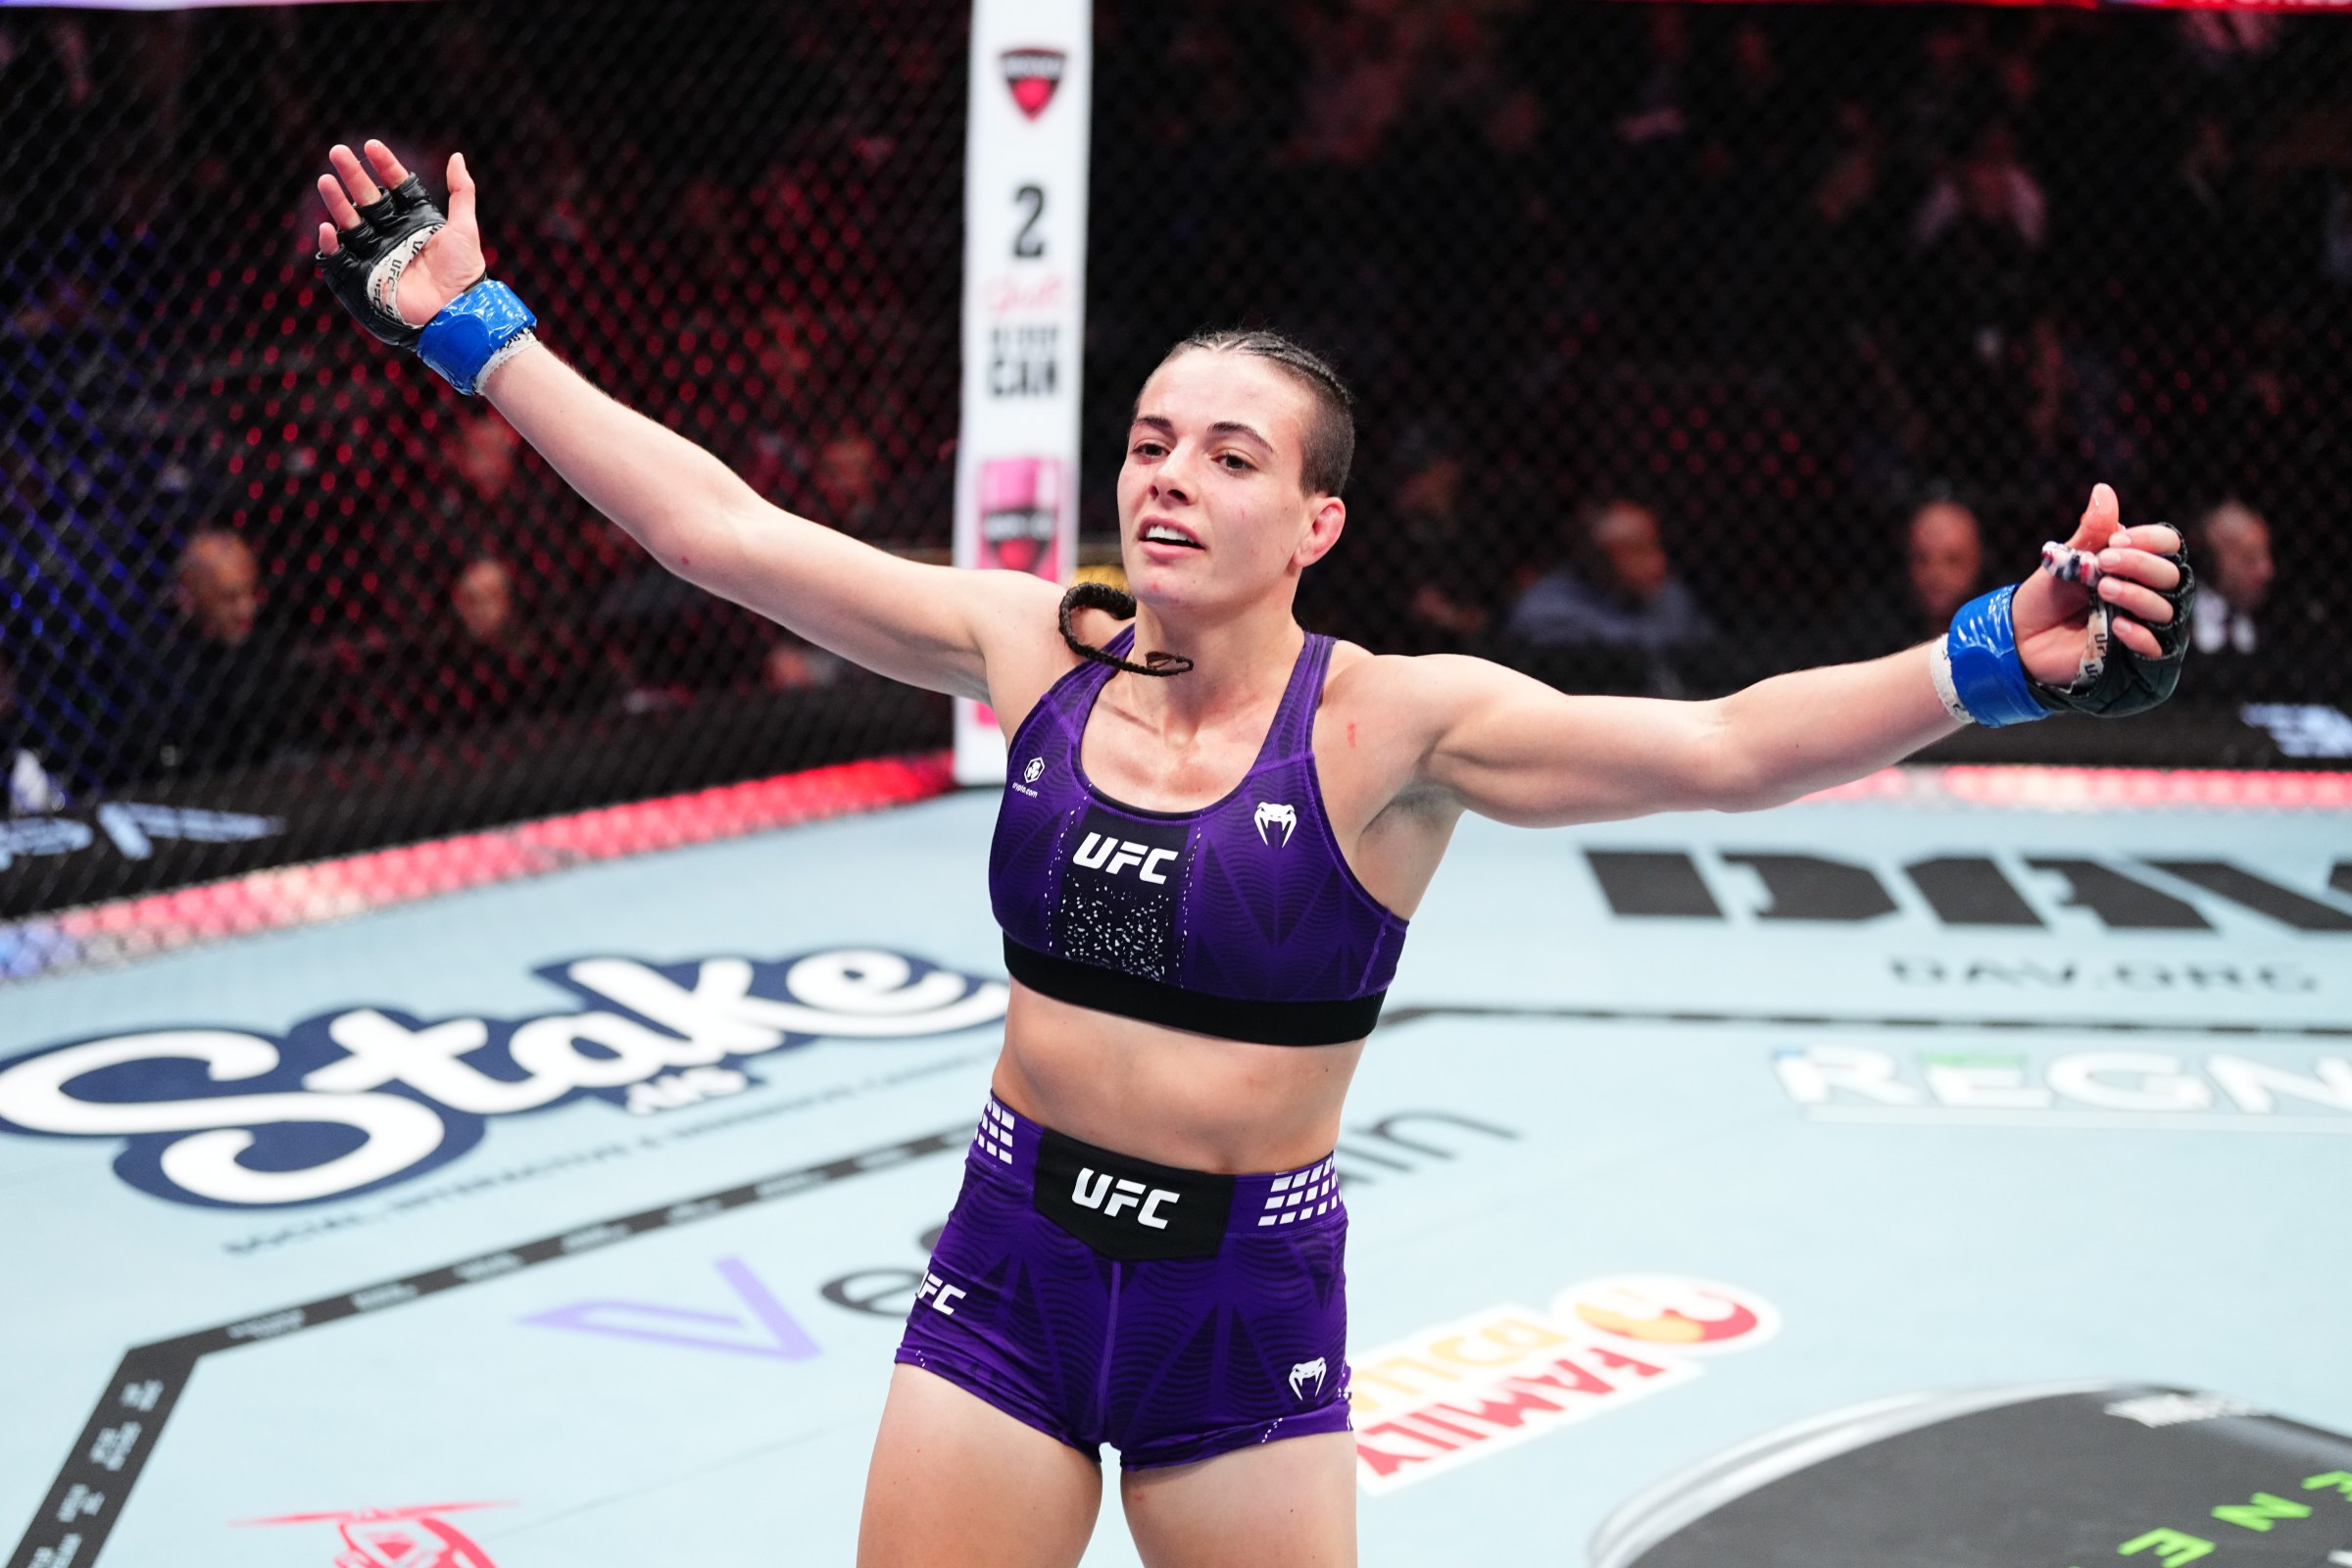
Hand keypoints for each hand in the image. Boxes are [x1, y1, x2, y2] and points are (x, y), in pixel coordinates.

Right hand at [314, 140, 484, 326]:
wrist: (456, 310)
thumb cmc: (463, 272)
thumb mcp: (465, 228)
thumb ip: (461, 192)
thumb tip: (456, 156)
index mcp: (415, 219)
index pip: (395, 185)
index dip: (384, 166)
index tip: (371, 146)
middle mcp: (393, 232)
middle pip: (368, 199)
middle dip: (353, 176)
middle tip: (338, 152)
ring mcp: (377, 252)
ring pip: (351, 222)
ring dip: (336, 202)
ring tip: (325, 180)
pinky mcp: (365, 275)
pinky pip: (342, 257)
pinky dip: (331, 244)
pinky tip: (327, 228)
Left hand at [2009, 483, 2182, 683]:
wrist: (2019, 637)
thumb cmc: (2045, 597)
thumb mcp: (2066, 560)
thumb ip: (2090, 531)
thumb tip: (2103, 489)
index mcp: (2134, 565)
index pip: (2168, 545)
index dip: (2150, 540)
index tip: (2115, 540)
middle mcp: (2146, 592)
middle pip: (2171, 574)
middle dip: (2140, 565)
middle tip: (2103, 562)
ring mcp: (2142, 623)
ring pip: (2167, 609)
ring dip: (2138, 596)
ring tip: (2103, 590)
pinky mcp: (2132, 654)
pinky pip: (2156, 648)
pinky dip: (2142, 636)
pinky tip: (2119, 627)